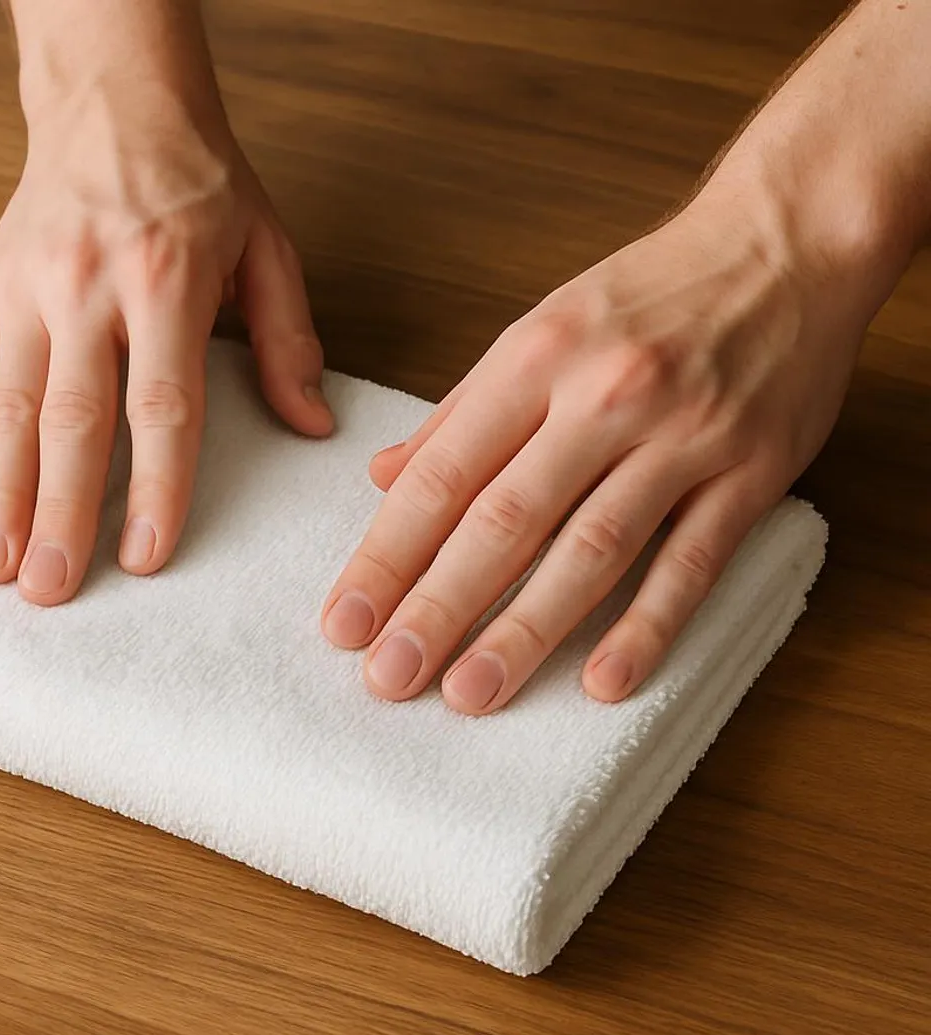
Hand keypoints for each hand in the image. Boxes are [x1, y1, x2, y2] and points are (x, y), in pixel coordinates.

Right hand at [0, 66, 328, 603]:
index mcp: (165, 283)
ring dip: (1, 495)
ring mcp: (26, 290)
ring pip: (7, 407)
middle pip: (72, 421)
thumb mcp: (268, 249)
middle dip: (61, 513)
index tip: (148, 557)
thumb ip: (288, 341)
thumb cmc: (197, 185)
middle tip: (52, 589)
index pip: (161, 406)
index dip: (156, 488)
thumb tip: (312, 426)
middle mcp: (86, 289)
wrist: (112, 104)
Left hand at [321, 202, 869, 711]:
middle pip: (504, 522)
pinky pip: (692, 562)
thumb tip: (383, 477)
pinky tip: (605, 681)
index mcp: (535, 360)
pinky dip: (649, 625)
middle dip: (437, 608)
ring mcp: (680, 438)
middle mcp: (602, 398)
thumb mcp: (540, 328)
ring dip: (526, 631)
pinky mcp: (749, 473)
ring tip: (471, 694)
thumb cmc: (652, 292)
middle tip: (388, 678)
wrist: (788, 240)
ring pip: (590, 550)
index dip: (386, 556)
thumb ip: (460, 412)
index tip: (345, 622)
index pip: (442, 476)